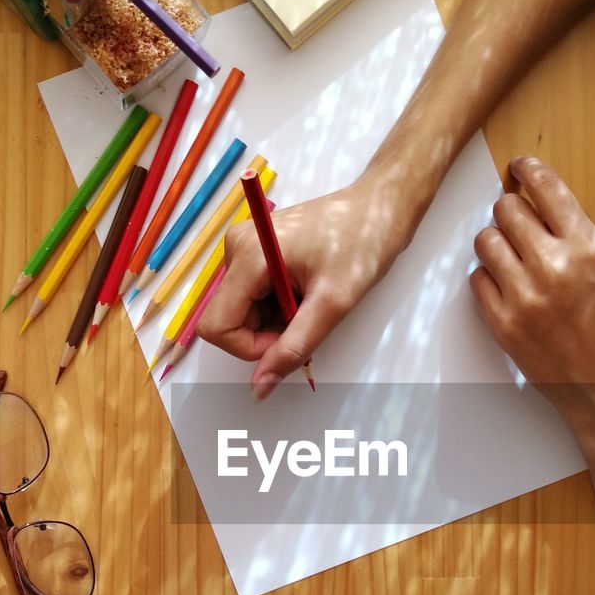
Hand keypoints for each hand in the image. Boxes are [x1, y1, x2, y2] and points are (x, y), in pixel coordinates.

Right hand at [198, 168, 423, 399]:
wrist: (378, 207)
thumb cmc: (362, 244)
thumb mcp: (332, 304)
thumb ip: (293, 348)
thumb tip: (261, 387)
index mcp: (249, 256)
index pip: (217, 326)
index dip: (250, 348)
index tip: (289, 339)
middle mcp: (237, 248)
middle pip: (229, 319)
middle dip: (267, 332)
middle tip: (309, 316)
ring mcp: (244, 247)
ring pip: (244, 311)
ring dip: (276, 319)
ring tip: (312, 298)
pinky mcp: (255, 250)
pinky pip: (253, 296)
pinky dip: (278, 306)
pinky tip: (306, 290)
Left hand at [470, 155, 594, 556]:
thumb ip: (577, 234)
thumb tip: (546, 202)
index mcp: (586, 248)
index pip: (547, 188)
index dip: (528, 171)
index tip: (520, 168)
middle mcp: (553, 267)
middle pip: (506, 209)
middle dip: (509, 210)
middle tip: (514, 220)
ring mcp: (523, 296)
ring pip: (485, 241)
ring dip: (494, 242)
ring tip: (510, 256)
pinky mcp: (502, 322)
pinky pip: (476, 279)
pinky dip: (487, 278)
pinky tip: (505, 285)